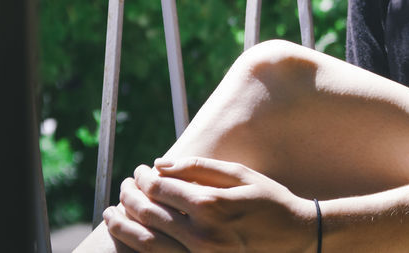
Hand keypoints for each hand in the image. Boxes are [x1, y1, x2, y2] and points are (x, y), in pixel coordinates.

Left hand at [104, 157, 318, 252]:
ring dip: (123, 226)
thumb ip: (199, 167)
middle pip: (148, 214)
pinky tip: (127, 238)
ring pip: (145, 243)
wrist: (296, 238)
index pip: (160, 188)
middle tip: (123, 187)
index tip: (138, 171)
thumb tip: (160, 163)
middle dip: (129, 198)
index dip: (143, 178)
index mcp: (211, 204)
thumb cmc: (269, 200)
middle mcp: (201, 234)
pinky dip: (135, 249)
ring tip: (112, 213)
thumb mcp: (240, 175)